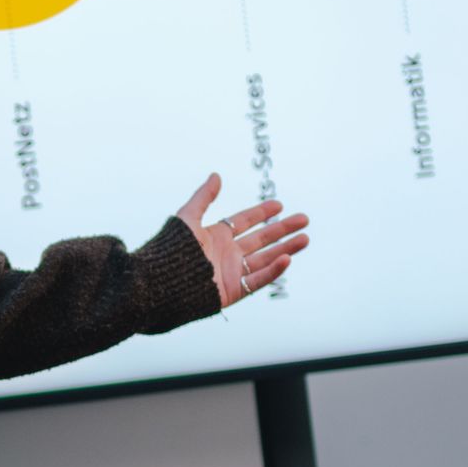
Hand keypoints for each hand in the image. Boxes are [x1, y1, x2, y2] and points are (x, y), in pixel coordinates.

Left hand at [175, 173, 309, 308]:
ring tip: (305, 239)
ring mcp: (231, 273)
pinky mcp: (233, 291)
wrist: (162, 283)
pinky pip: (258, 280)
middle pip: (261, 239)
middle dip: (283, 229)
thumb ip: (203, 197)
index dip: (261, 213)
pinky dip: (273, 271)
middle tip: (304, 220)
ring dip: (286, 248)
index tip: (279, 204)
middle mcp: (226, 254)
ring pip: (265, 259)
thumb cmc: (171, 250)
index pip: (244, 222)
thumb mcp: (187, 218)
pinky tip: (287, 259)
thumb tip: (216, 175)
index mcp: (215, 237)